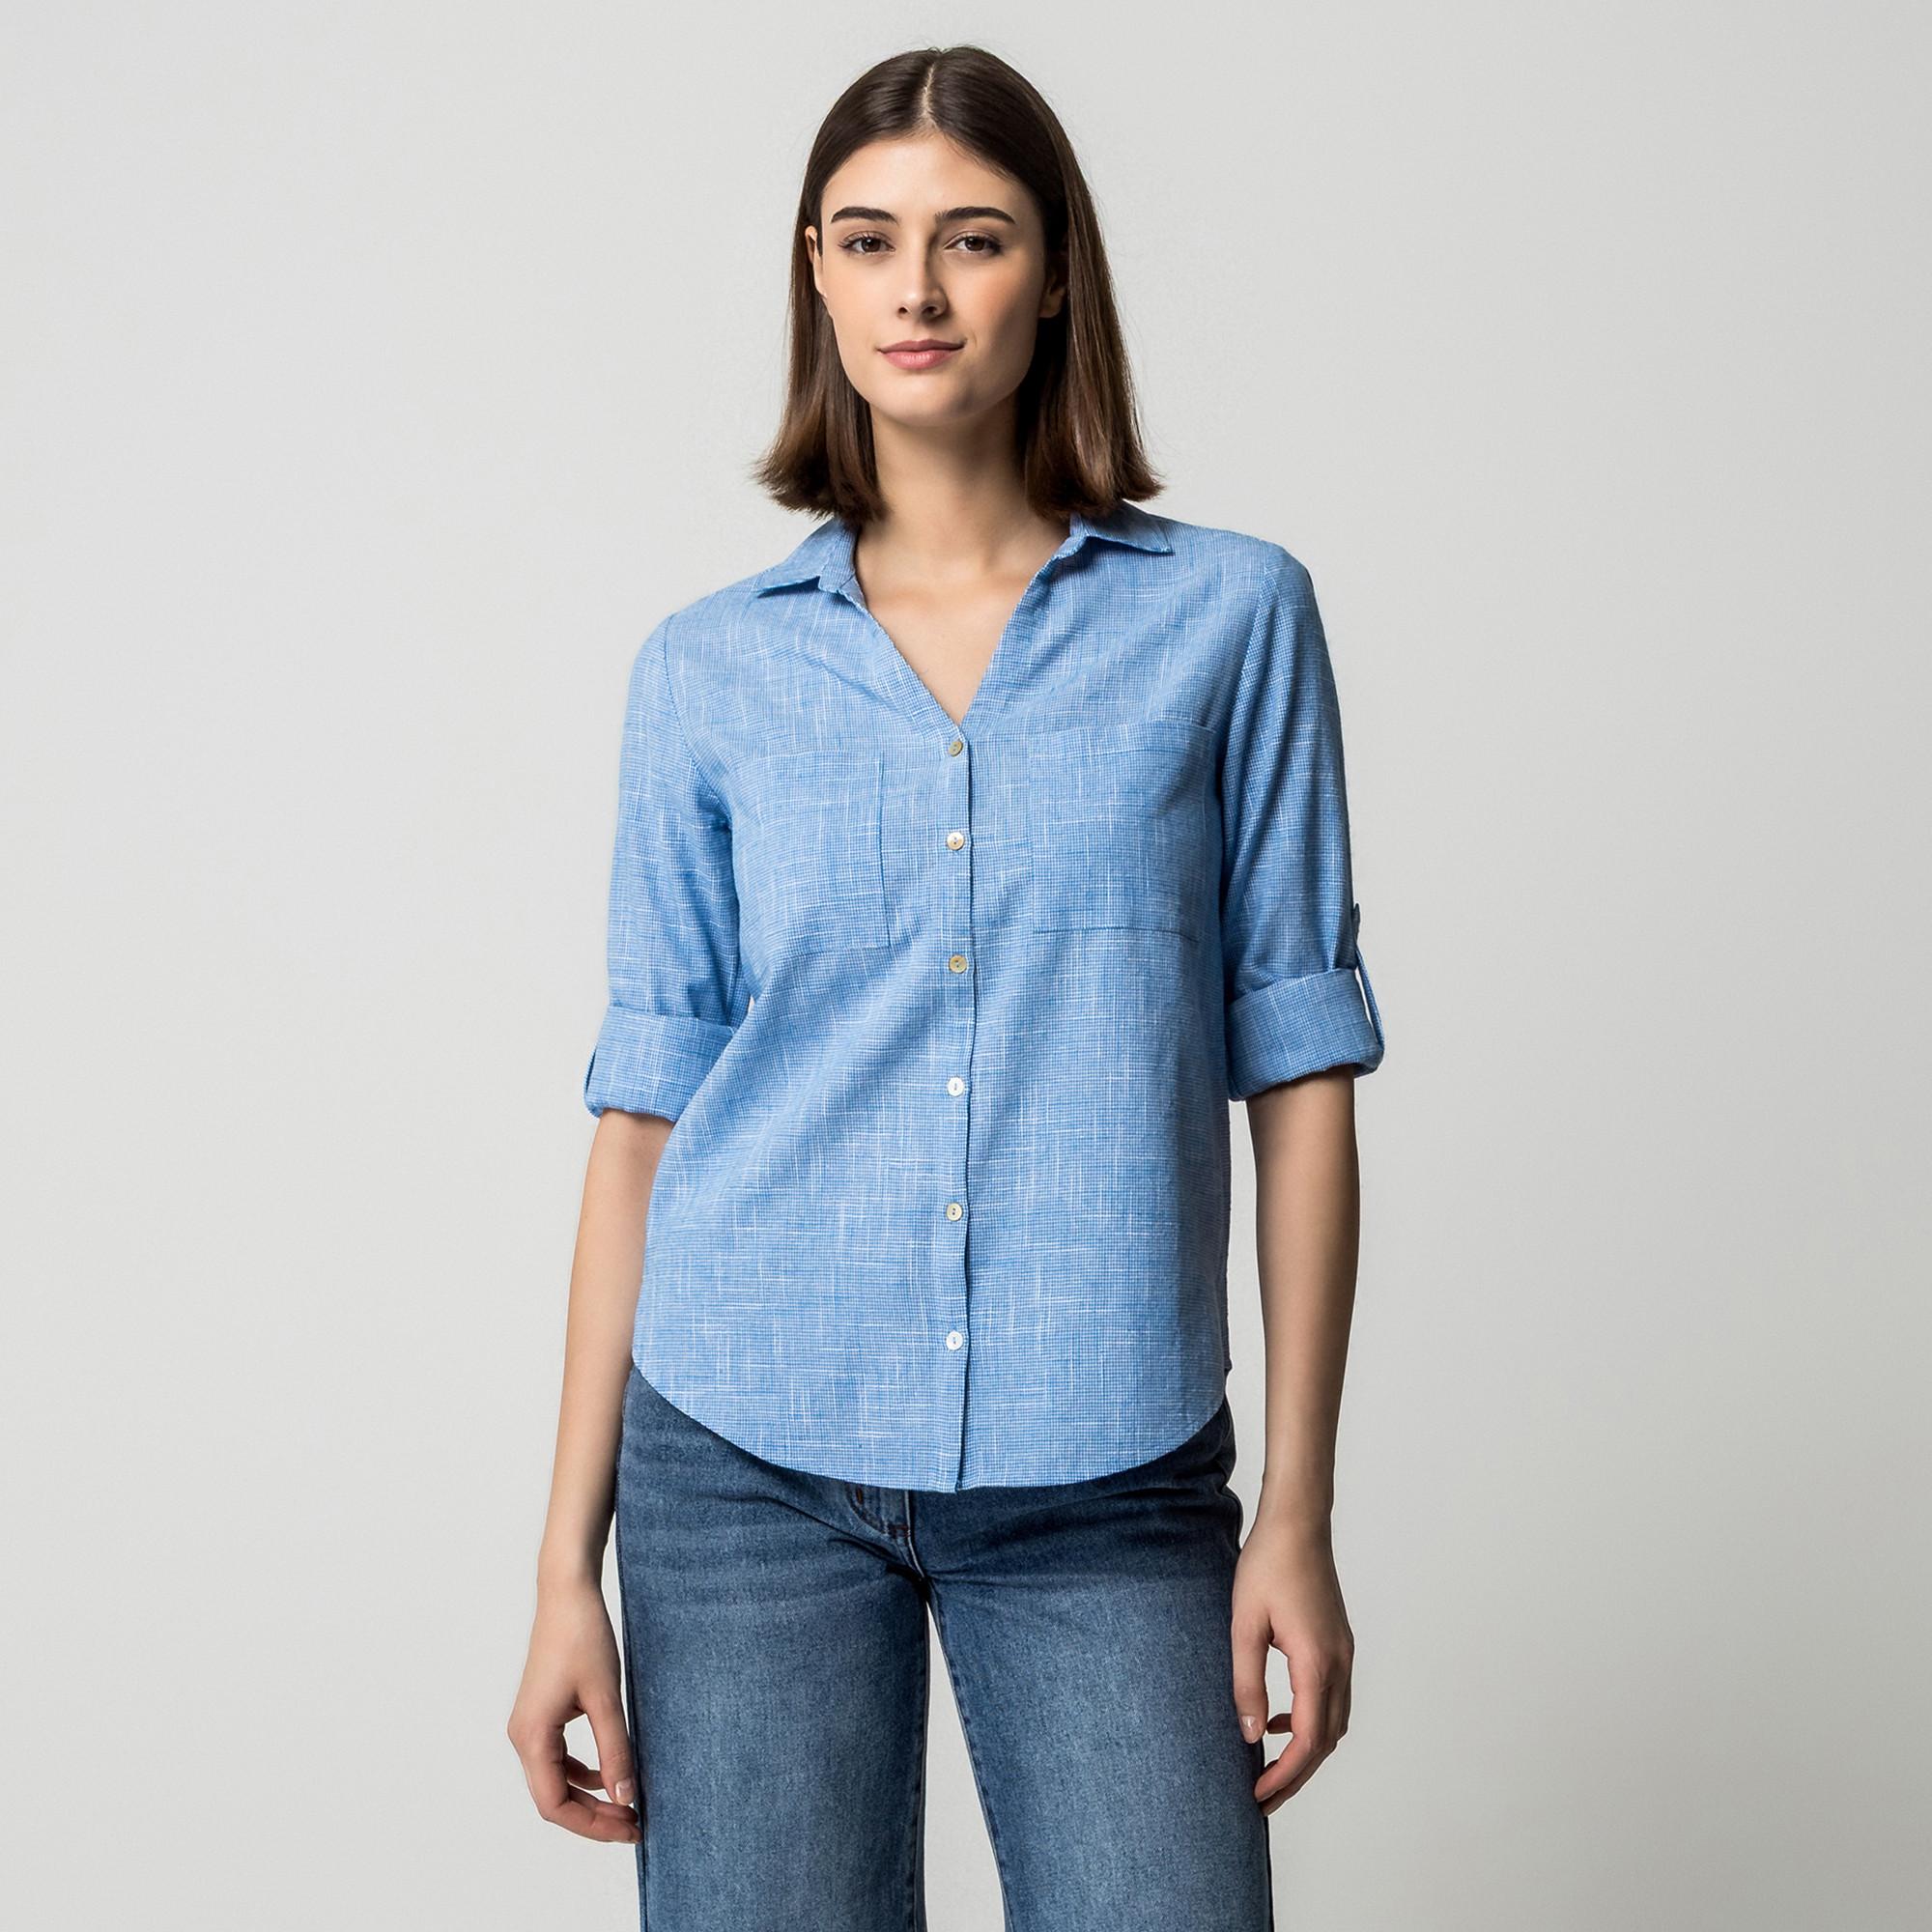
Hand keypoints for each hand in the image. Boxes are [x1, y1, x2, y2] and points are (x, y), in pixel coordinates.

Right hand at [507, 1574, 641, 1843]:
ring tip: (628, 1802)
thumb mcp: (606, 1697)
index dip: (593, 1825)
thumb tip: (626, 1797)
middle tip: (635, 1821)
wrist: (567, 1593)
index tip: (630, 1828)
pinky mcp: (541, 1714)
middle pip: (553, 1798)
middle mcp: (522, 1737)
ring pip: (555, 1781)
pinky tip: (611, 1770)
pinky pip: (557, 1759)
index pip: (555, 1804)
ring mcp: (529, 1726)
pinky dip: (583, 1772)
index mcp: (531, 1737)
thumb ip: (616, 1750)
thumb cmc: (583, 1636)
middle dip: (593, 1816)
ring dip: (589, 1796)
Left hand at [1230, 1514, 1354, 1815]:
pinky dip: (1311, 1720)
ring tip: (1270, 1767)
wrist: (1297, 1522)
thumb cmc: (1267, 1565)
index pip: (1309, 1740)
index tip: (1258, 1796)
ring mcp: (1343, 1653)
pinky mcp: (1338, 1643)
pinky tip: (1280, 1718)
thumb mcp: (1244, 1624)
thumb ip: (1246, 1682)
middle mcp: (1339, 1663)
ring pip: (1334, 1722)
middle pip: (1327, 1740)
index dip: (1286, 1775)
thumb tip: (1251, 1734)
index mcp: (1316, 1661)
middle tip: (1262, 1798)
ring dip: (1307, 1749)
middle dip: (1297, 1774)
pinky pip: (1332, 1698)